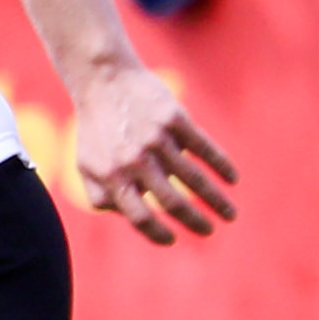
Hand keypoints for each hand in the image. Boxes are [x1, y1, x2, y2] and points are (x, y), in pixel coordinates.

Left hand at [68, 62, 237, 246]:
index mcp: (112, 175)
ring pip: (194, 179)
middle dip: (196, 223)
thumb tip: (130, 219)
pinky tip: (232, 179)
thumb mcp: (86, 165)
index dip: (157, 234)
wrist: (103, 80)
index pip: (139, 217)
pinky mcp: (174, 119)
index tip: (172, 240)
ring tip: (230, 215)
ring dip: (217, 201)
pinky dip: (222, 166)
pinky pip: (205, 148)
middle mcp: (134, 160)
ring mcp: (156, 139)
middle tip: (209, 231)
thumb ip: (100, 196)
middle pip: (172, 203)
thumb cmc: (96, 128)